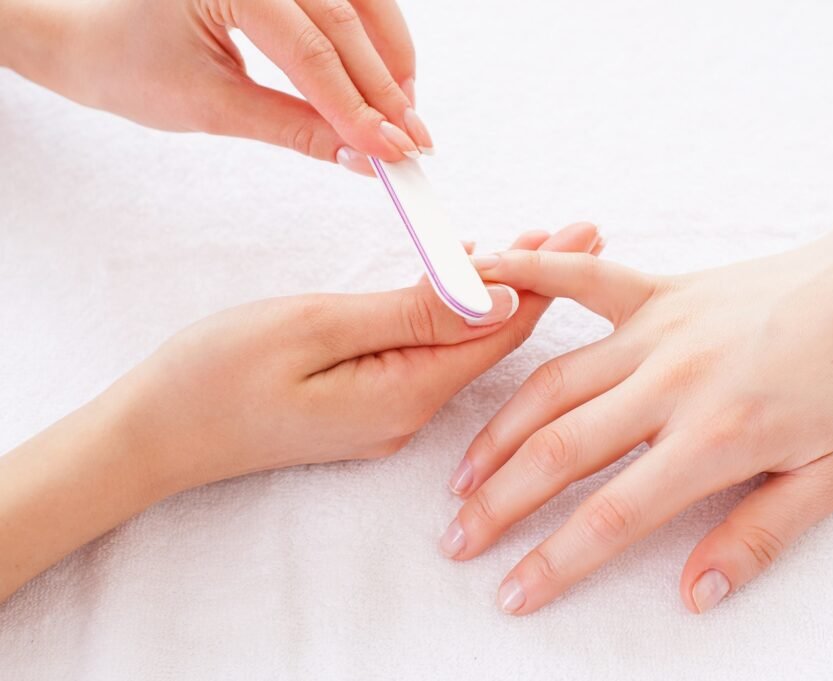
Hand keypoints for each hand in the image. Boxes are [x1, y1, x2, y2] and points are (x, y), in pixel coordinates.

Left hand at [0, 0, 431, 171]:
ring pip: (360, 1)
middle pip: (345, 23)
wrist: (94, 37)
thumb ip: (293, 130)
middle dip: (385, 89)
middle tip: (414, 143)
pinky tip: (387, 78)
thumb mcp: (212, 108)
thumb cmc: (131, 66)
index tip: (393, 151)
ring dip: (390, 57)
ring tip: (404, 114)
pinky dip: (374, 38)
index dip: (358, 107)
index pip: (311, 52)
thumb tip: (359, 157)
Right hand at [139, 223, 598, 487]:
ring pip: (463, 345)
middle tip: (579, 230)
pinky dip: (457, 315)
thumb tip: (497, 296)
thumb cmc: (215, 377)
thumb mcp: (314, 328)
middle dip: (537, 282)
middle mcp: (411, 412)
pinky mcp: (370, 407)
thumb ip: (410, 313)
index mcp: (405, 392)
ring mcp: (391, 414)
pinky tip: (468, 285)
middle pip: (492, 339)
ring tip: (540, 248)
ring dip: (499, 295)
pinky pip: (431, 355)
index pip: (499, 330)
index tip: (583, 234)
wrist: (154, 437)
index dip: (546, 279)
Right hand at [442, 207, 832, 613]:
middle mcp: (672, 381)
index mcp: (717, 436)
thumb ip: (757, 538)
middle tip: (457, 541)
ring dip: (498, 432)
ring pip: (552, 383)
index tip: (512, 592)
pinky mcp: (657, 291)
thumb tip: (694, 594)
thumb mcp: (829, 479)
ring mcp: (658, 329)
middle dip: (501, 503)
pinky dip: (525, 278)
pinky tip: (475, 285)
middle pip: (562, 451)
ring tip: (461, 478)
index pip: (613, 514)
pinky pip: (579, 281)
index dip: (555, 560)